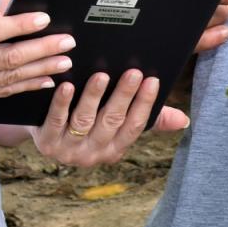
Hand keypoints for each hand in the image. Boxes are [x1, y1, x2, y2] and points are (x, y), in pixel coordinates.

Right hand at [0, 4, 74, 101]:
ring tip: (63, 62)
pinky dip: (24, 87)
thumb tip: (15, 23)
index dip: (21, 26)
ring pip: (8, 80)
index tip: (45, 19)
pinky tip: (44, 81)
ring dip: (40, 71)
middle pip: (7, 60)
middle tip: (67, 43)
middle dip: (42, 51)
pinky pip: (0, 92)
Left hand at [30, 70, 187, 166]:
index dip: (144, 104)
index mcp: (114, 150)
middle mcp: (93, 154)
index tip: (152, 81)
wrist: (44, 134)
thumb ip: (150, 120)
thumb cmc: (88, 123)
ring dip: (93, 97)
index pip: (134, 127)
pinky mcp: (46, 141)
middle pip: (112, 121)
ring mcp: (68, 150)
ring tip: (102, 75)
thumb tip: (183, 120)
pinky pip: (56, 120)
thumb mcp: (116, 125)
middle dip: (123, 96)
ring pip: (85, 121)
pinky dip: (62, 103)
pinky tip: (67, 85)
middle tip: (133, 72)